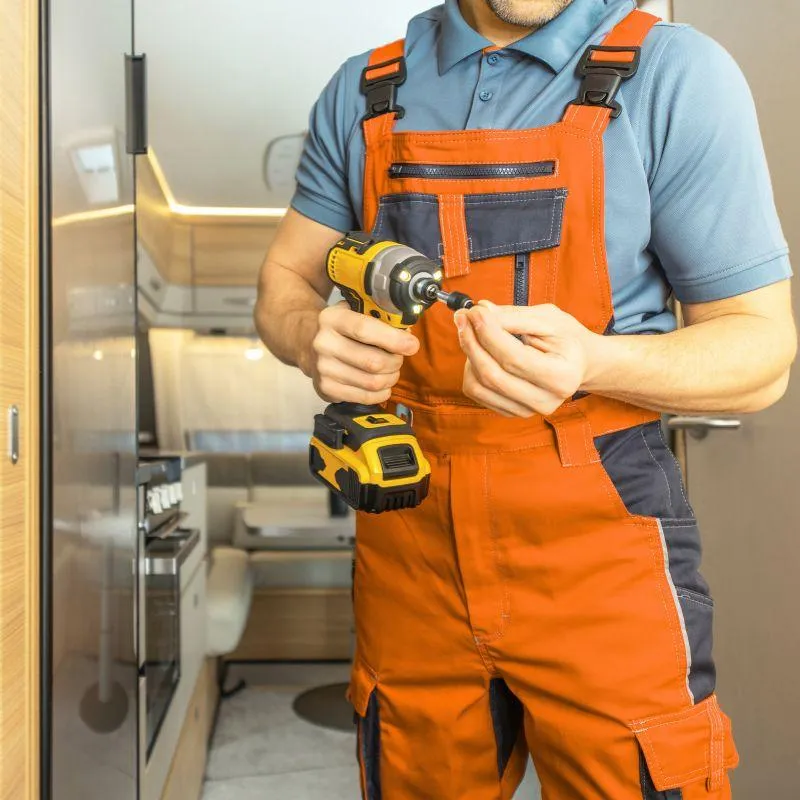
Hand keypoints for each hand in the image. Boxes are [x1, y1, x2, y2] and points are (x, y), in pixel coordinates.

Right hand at [309, 301, 419, 403]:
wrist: (305, 341)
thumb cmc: (341, 327)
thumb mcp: (353, 310)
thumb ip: (378, 317)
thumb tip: (407, 334)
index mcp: (332, 319)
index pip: (365, 330)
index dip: (393, 339)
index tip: (412, 345)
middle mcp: (323, 344)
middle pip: (373, 362)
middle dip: (395, 361)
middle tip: (399, 357)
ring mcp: (323, 369)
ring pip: (372, 382)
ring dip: (391, 378)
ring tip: (391, 370)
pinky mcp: (326, 389)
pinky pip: (365, 397)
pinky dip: (381, 393)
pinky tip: (382, 385)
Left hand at [455, 302, 597, 416]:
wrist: (579, 364)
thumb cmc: (566, 338)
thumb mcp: (548, 319)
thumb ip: (513, 316)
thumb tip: (481, 310)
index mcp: (561, 376)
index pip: (513, 357)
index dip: (488, 333)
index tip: (474, 311)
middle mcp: (545, 401)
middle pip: (492, 375)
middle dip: (471, 341)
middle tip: (463, 316)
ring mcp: (527, 410)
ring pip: (479, 385)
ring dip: (469, 354)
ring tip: (474, 332)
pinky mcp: (510, 412)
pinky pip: (476, 392)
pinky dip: (470, 368)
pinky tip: (480, 351)